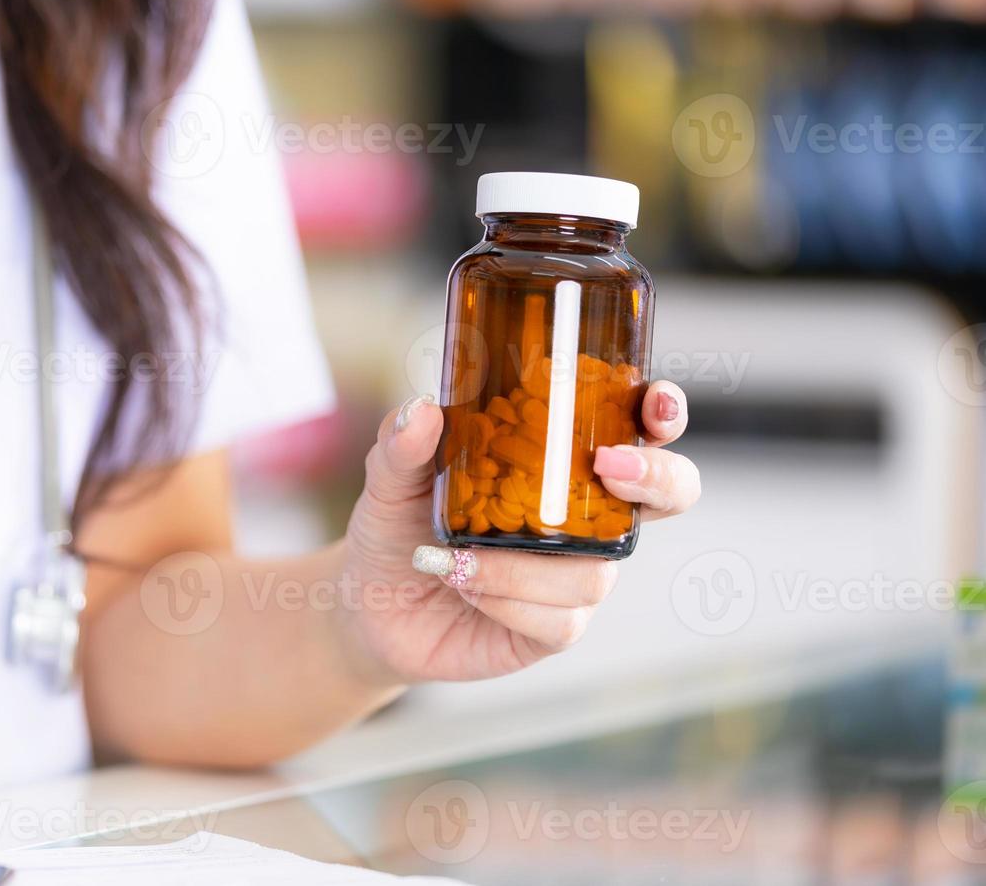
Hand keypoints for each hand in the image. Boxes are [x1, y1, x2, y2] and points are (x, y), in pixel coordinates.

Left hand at [339, 382, 700, 684]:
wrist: (365, 604)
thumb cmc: (396, 526)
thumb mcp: (390, 476)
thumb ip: (402, 442)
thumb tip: (423, 412)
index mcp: (558, 465)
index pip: (636, 430)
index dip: (661, 414)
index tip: (654, 405)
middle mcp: (583, 519)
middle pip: (668, 495)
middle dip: (659, 479)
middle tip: (609, 467)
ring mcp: (574, 576)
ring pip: (596, 572)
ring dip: (524, 563)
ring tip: (459, 554)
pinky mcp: (554, 630)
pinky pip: (561, 620)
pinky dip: (507, 600)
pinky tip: (464, 585)